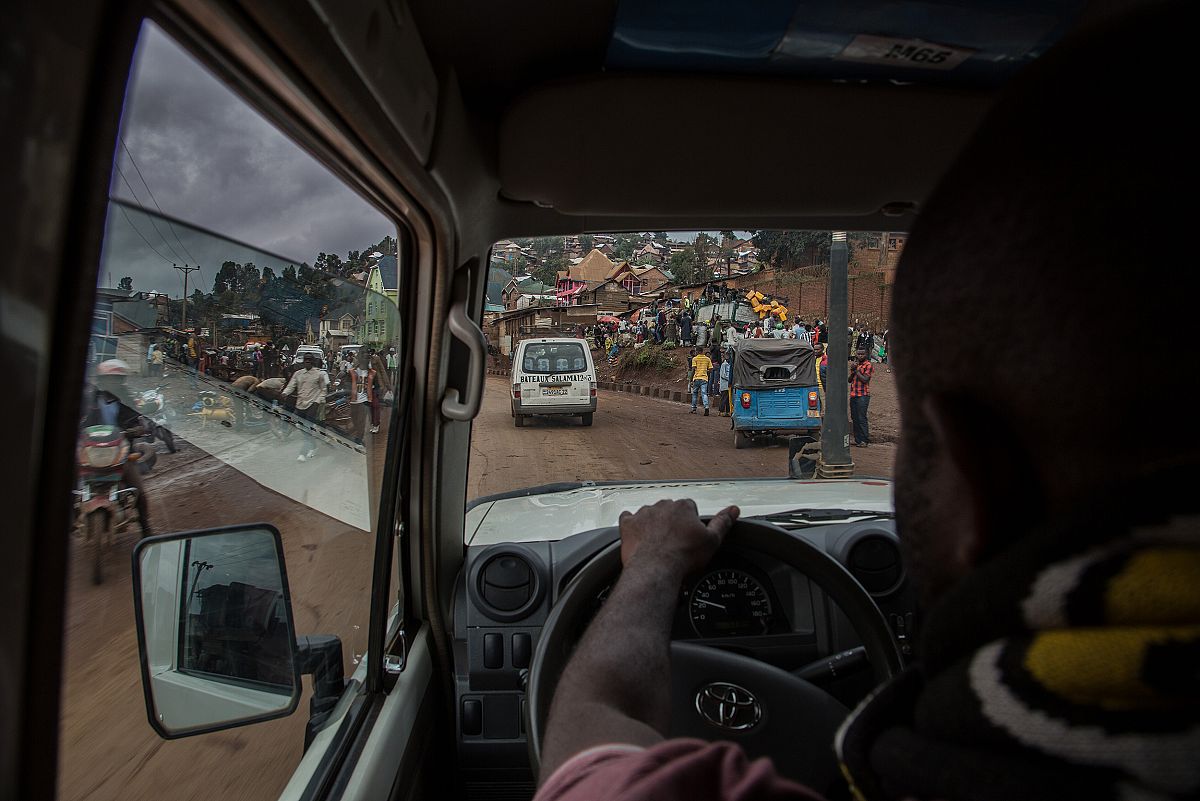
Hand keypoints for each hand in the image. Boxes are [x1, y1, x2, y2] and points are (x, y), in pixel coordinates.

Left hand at [618, 499, 738, 574]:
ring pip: (649, 514)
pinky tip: (637, 535)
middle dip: (672, 523)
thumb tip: (733, 510)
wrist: (656, 569)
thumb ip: (723, 523)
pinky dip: (632, 525)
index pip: (690, 509)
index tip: (690, 537)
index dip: (691, 524)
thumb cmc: (683, 557)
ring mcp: (643, 514)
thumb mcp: (712, 541)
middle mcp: (662, 506)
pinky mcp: (628, 524)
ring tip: (657, 544)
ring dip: (653, 525)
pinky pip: (628, 518)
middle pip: (669, 510)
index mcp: (683, 507)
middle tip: (675, 543)